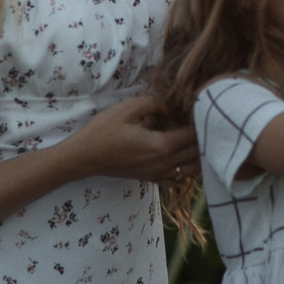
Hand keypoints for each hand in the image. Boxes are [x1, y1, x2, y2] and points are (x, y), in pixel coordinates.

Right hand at [66, 94, 198, 184]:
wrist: (83, 157)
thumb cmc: (103, 131)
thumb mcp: (128, 108)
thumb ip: (154, 103)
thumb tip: (171, 102)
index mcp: (161, 145)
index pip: (192, 135)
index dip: (197, 121)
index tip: (195, 109)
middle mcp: (164, 163)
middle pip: (195, 153)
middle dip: (200, 136)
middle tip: (195, 121)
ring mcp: (157, 174)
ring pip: (190, 169)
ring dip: (196, 155)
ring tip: (193, 139)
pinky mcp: (150, 179)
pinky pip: (176, 180)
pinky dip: (184, 170)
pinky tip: (181, 159)